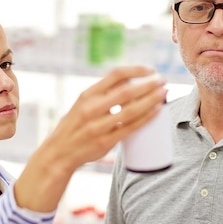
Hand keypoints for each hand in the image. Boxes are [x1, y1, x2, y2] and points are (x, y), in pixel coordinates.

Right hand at [14, 66, 166, 211]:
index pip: (115, 75)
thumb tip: (130, 82)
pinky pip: (130, 127)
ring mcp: (98, 126)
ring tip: (164, 93)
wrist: (59, 153)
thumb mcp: (82, 104)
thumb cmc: (75, 126)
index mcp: (87, 95)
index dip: (136, 70)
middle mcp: (91, 108)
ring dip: (151, 99)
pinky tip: (157, 110)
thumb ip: (103, 94)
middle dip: (149, 84)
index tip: (151, 70)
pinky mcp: (105, 142)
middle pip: (127, 91)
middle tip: (163, 81)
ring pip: (131, 109)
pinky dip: (146, 117)